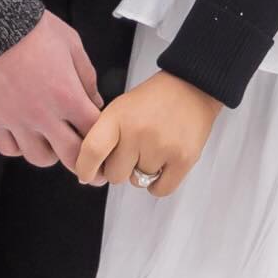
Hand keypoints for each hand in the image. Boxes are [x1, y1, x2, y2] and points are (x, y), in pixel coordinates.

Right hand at [0, 7, 100, 167]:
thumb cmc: (32, 29)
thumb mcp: (71, 44)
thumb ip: (86, 76)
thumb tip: (95, 101)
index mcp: (67, 96)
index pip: (94, 131)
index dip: (104, 139)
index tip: (105, 141)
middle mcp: (43, 115)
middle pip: (70, 156)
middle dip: (84, 161)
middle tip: (87, 163)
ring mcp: (15, 121)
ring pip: (39, 158)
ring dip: (50, 153)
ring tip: (51, 141)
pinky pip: (9, 149)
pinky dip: (20, 147)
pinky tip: (24, 135)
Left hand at [74, 68, 220, 199]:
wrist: (192, 88)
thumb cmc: (153, 101)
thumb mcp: (120, 109)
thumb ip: (102, 137)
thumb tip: (89, 173)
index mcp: (117, 116)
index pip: (91, 151)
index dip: (85, 169)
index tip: (87, 175)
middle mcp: (138, 132)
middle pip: (114, 174)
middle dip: (120, 169)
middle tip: (132, 153)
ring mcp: (161, 146)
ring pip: (137, 182)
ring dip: (142, 172)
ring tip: (153, 149)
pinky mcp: (183, 159)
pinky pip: (160, 190)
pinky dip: (158, 184)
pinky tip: (162, 165)